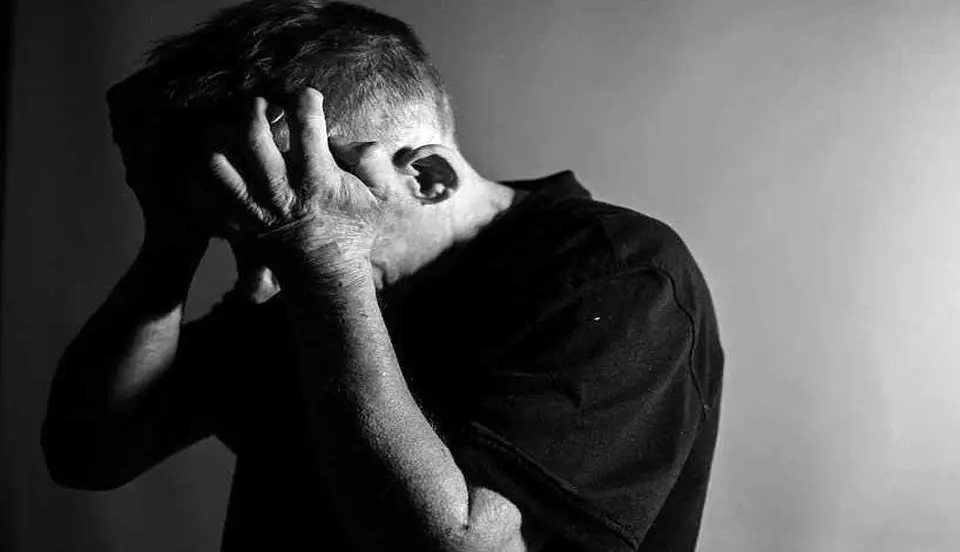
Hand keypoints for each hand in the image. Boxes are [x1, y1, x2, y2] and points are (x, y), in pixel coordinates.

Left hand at [206, 88, 389, 284]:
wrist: (327, 276)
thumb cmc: (354, 231)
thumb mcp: (380, 197)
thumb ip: (373, 162)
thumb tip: (345, 138)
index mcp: (318, 181)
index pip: (307, 124)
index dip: (305, 99)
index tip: (307, 96)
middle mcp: (281, 192)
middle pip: (251, 135)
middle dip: (255, 107)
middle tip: (263, 104)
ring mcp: (253, 209)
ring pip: (216, 161)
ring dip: (221, 135)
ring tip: (233, 128)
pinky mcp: (235, 223)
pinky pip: (201, 192)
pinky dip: (198, 172)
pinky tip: (218, 160)